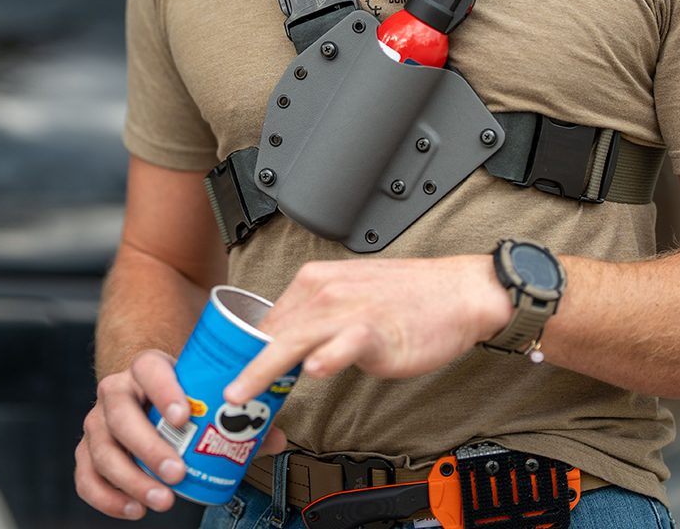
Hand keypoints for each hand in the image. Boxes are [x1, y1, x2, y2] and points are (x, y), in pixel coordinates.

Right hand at [74, 349, 288, 517]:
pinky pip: (87, 476)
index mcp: (147, 367)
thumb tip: (276, 439)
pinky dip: (107, 498)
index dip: (164, 391)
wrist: (147, 393)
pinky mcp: (87, 450)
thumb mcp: (204, 393)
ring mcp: (97, 420)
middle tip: (177, 472)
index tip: (184, 417)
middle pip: (121, 414)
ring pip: (102, 449)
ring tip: (163, 499)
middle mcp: (116, 390)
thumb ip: (238, 415)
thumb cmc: (181, 394)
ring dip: (131, 479)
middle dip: (148, 446)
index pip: (149, 369)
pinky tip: (135, 509)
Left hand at [225, 255, 511, 404]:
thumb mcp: (350, 296)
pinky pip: (345, 343)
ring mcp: (350, 308)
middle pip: (272, 331)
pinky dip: (328, 357)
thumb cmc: (408, 298)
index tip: (228, 378)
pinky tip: (314, 371)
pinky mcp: (376, 328)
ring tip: (242, 393)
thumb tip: (284, 348)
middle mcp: (326, 289)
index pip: (267, 319)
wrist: (458, 292)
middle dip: (244, 367)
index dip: (244, 352)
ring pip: (295, 338)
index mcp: (315, 280)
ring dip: (265, 368)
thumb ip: (315, 318)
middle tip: (222, 399)